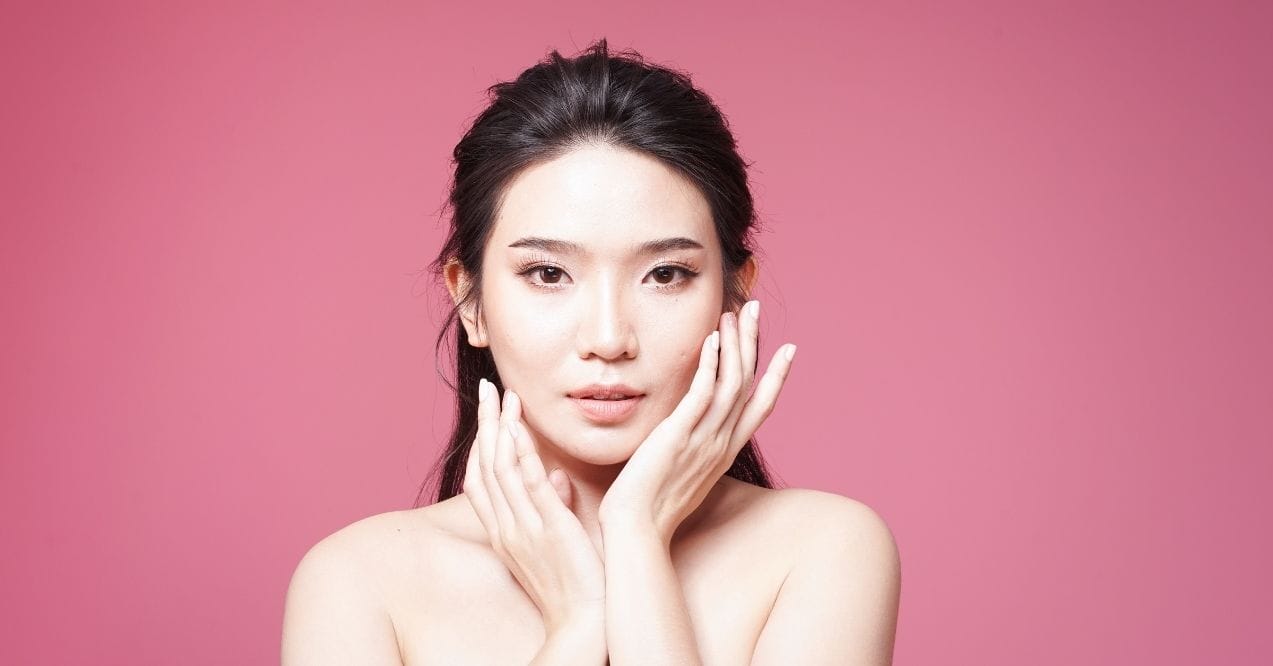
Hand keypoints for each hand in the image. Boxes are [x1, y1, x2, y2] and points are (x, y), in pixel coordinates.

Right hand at [463, 379, 606, 634]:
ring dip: (501, 427)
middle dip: (485, 423)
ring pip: (501, 469)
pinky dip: (522, 453)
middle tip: (486, 387)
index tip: (487, 411)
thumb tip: (558, 477)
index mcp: (504, 532)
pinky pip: (528, 484)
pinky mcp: (548, 528)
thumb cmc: (575, 582)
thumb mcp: (557, 540)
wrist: (584, 620)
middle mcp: (506, 528)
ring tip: (504, 394)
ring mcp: (524, 527)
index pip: (480, 479)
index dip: (480, 441)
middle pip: (484, 466)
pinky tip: (521, 427)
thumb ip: (554, 506)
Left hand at [598, 300, 796, 544]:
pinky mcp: (680, 436)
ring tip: (734, 312)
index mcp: (724, 452)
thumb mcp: (682, 475)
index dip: (776, 376)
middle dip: (754, 343)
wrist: (637, 530)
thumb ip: (690, 451)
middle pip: (748, 384)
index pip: (759, 407)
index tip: (788, 349)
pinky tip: (711, 340)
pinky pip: (702, 393)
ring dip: (735, 344)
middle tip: (756, 309)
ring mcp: (703, 439)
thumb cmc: (651, 508)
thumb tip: (686, 437)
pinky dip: (710, 365)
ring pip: (731, 383)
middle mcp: (721, 443)